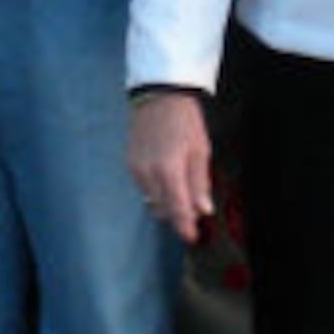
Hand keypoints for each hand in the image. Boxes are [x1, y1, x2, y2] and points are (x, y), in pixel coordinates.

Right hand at [125, 90, 214, 243]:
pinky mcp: (129, 164)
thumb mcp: (200, 150)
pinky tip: (166, 176)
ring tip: (181, 188)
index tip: (192, 238)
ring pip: (152, 199)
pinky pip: (144, 187)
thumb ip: (199, 183)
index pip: (176, 209)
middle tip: (193, 211)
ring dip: (167, 201)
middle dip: (178, 214)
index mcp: (169, 169)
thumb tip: (203, 210)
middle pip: (163, 209)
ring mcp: (136, 169)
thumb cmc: (185, 121)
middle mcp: (148, 173)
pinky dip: (156, 189)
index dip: (184, 227)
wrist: (158, 95)